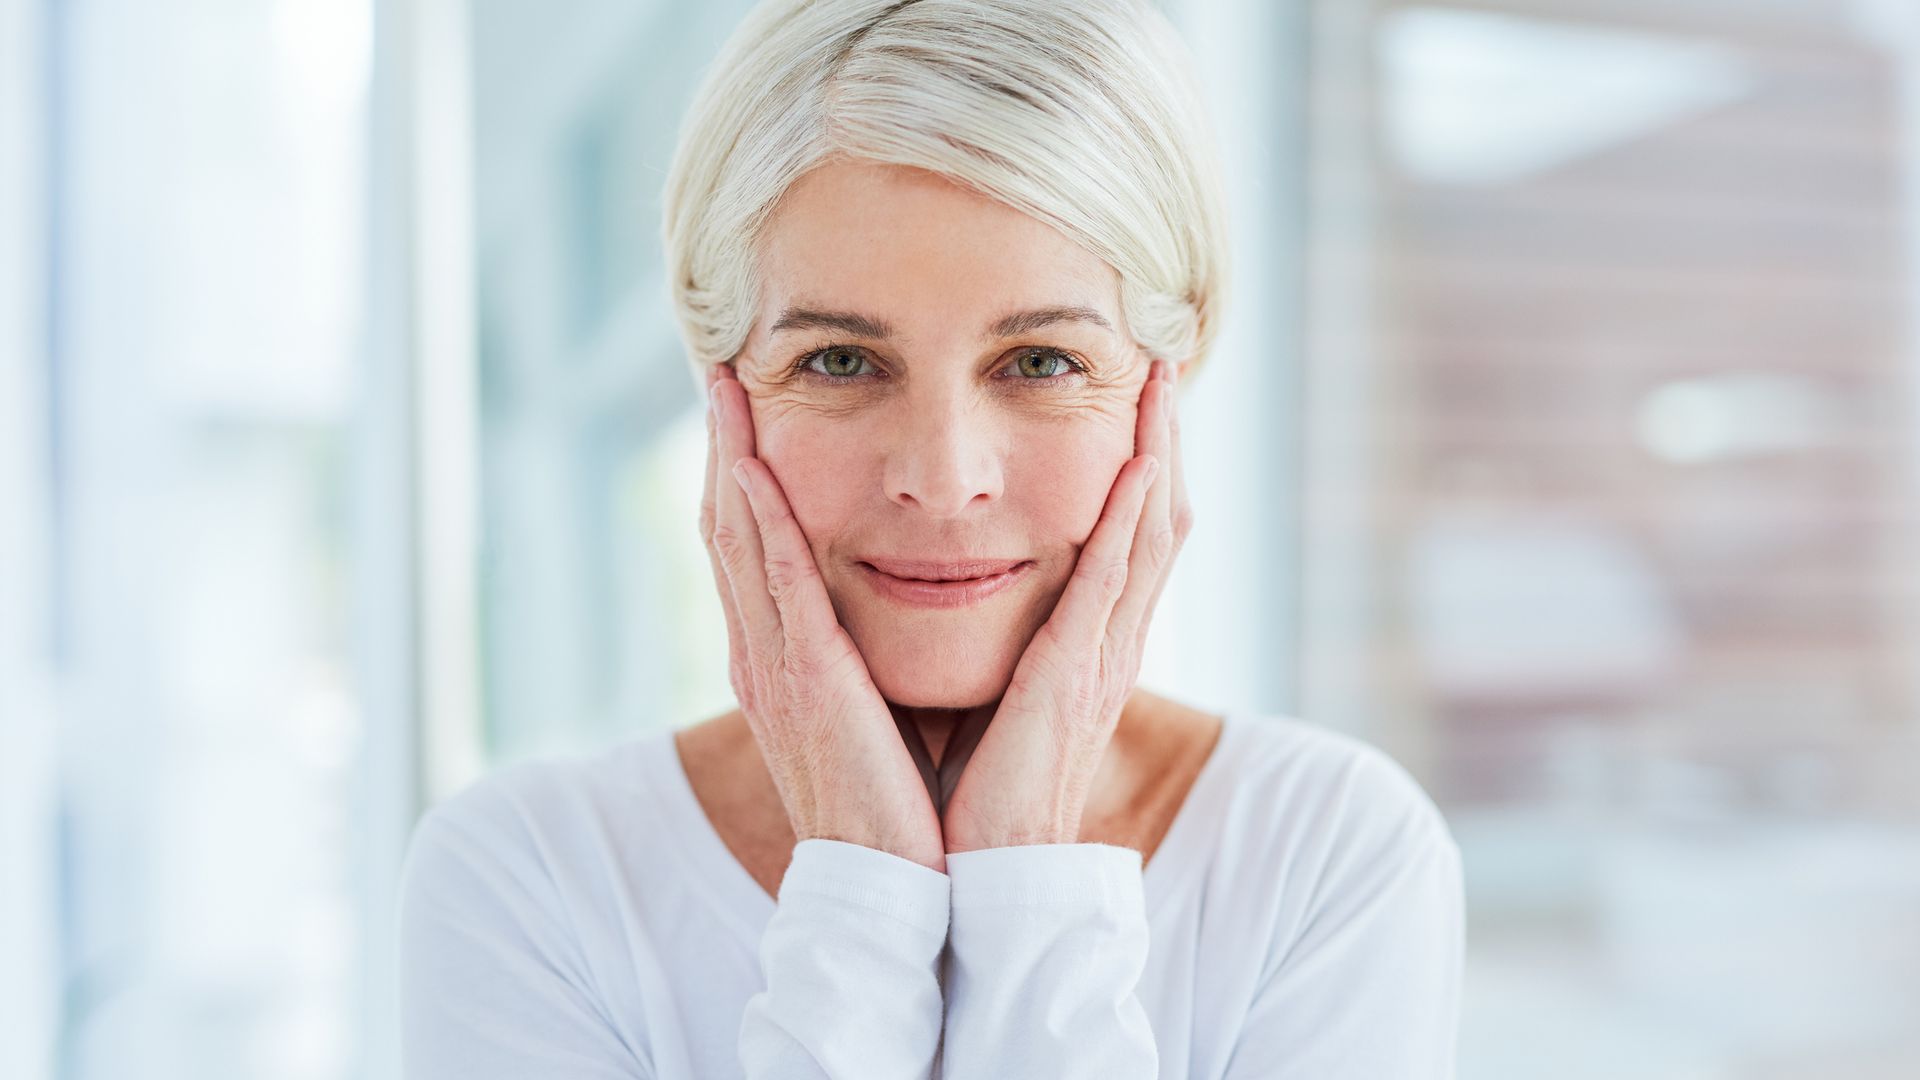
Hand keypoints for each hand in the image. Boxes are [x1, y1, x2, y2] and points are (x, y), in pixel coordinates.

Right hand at [702, 364, 946, 870]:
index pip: (753, 548)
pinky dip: (759, 516)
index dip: (740, 476)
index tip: (743, 411)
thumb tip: (886, 616)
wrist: (891, 886)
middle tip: (717, 372)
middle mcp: (765, 655)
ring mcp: (776, 665)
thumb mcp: (872, 713)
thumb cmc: (896, 804)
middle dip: (720, 448)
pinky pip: (776, 579)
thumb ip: (865, 660)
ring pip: (740, 538)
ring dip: (728, 459)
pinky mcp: (806, 678)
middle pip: (730, 528)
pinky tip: (748, 462)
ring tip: (723, 387)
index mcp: (784, 661)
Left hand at [940, 358, 1191, 852]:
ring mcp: (1098, 658)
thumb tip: (951, 589)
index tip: (1137, 399)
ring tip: (1164, 381)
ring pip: (1148, 534)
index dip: (1141, 465)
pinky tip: (1142, 462)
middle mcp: (1105, 644)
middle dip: (1165, 439)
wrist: (976, 875)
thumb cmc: (970, 792)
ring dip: (1161, 452)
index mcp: (1083, 647)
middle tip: (1166, 363)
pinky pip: (1111, 583)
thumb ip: (990, 641)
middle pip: (1155, 519)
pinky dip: (1130, 520)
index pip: (1126, 537)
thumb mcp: (986, 695)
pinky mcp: (1075, 676)